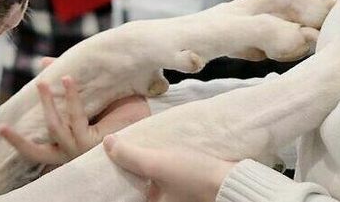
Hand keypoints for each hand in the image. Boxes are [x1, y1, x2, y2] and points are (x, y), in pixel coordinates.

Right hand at [0, 75, 150, 165]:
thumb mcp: (92, 95)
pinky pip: (76, 118)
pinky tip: (69, 79)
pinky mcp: (93, 144)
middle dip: (20, 140)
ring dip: (49, 103)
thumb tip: (43, 62)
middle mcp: (74, 153)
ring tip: (43, 80)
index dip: (25, 130)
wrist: (152, 120)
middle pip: (39, 151)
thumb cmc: (123, 111)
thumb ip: (67, 84)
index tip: (10, 119)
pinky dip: (72, 98)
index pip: (43, 139)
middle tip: (4, 123)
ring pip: (56, 128)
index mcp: (71, 146)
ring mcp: (83, 150)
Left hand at [103, 134, 234, 201]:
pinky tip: (162, 155)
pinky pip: (166, 181)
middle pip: (139, 189)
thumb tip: (107, 143)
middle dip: (132, 173)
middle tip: (126, 153)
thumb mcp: (158, 164)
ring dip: (148, 170)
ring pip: (153, 185)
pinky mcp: (187, 191)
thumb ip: (131, 156)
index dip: (117, 181)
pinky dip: (162, 170)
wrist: (232, 180)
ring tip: (141, 150)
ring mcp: (176, 199)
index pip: (126, 195)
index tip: (111, 164)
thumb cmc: (194, 178)